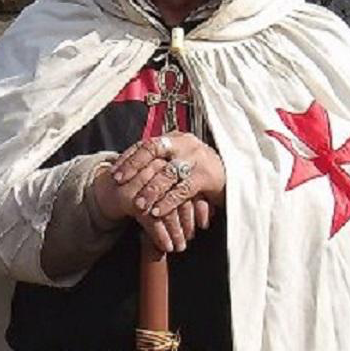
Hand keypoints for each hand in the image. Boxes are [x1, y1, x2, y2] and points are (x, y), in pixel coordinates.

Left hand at [91, 133, 224, 252]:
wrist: (236, 175)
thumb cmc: (201, 170)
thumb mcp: (181, 160)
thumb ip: (160, 161)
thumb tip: (128, 166)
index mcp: (176, 138)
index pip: (147, 143)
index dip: (128, 157)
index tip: (113, 173)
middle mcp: (185, 144)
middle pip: (154, 150)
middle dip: (134, 166)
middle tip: (119, 183)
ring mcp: (197, 158)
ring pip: (167, 173)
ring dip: (150, 190)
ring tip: (138, 205)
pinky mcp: (207, 176)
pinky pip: (182, 190)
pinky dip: (167, 202)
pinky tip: (156, 212)